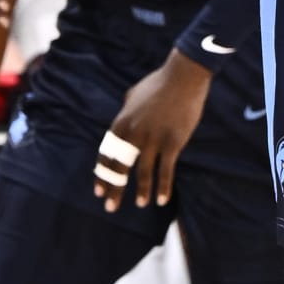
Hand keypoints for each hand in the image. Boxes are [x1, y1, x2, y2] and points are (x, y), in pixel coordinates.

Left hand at [94, 52, 212, 212]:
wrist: (183, 77)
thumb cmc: (158, 84)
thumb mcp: (132, 96)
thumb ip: (125, 113)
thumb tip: (122, 125)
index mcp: (121, 122)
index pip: (107, 155)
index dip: (103, 175)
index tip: (100, 191)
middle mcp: (134, 133)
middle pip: (120, 167)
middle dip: (114, 189)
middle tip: (110, 207)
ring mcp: (153, 138)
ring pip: (143, 172)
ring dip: (142, 191)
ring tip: (140, 204)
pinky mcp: (173, 142)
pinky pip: (166, 170)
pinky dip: (163, 186)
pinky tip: (161, 200)